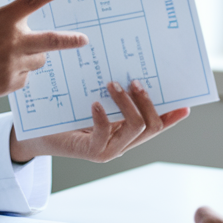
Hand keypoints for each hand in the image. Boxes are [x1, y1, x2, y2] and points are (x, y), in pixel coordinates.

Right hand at [0, 0, 87, 135]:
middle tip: (83, 40)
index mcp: (0, 20)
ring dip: (29, 59)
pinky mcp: (10, 84)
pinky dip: (14, 76)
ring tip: (3, 60)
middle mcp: (10, 41)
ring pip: (37, 60)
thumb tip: (28, 41)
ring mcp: (12, 64)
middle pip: (51, 41)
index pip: (32, 1)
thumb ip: (4, 30)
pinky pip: (24, 78)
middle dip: (70, 41)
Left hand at [8, 80, 189, 162]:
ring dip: (128, 105)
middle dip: (148, 102)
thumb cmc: (65, 115)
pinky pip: (104, 135)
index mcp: (126, 132)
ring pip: (134, 129)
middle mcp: (122, 143)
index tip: (184, 103)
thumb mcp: (93, 100)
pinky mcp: (91, 152)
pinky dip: (103, 117)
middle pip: (151, 126)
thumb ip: (112, 94)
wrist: (38, 133)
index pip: (156, 125)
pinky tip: (95, 103)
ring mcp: (108, 150)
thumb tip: (129, 70)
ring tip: (113, 85)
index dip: (171, 116)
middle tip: (135, 81)